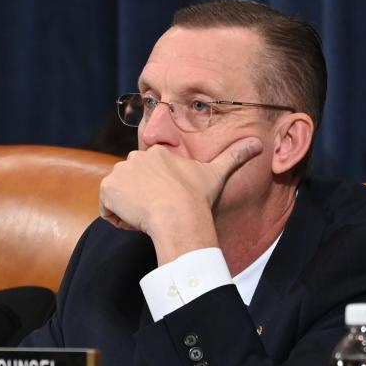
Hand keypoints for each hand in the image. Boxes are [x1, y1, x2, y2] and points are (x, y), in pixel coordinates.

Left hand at [99, 137, 262, 260]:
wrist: (177, 215)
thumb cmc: (197, 198)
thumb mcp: (217, 173)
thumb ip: (235, 156)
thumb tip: (258, 143)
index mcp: (157, 153)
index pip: (148, 176)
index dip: (157, 194)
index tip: (169, 204)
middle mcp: (134, 158)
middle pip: (132, 185)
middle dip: (141, 201)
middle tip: (160, 212)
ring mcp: (119, 172)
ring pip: (119, 197)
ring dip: (130, 211)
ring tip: (149, 218)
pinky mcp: (107, 188)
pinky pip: (107, 209)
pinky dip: (118, 219)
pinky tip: (136, 222)